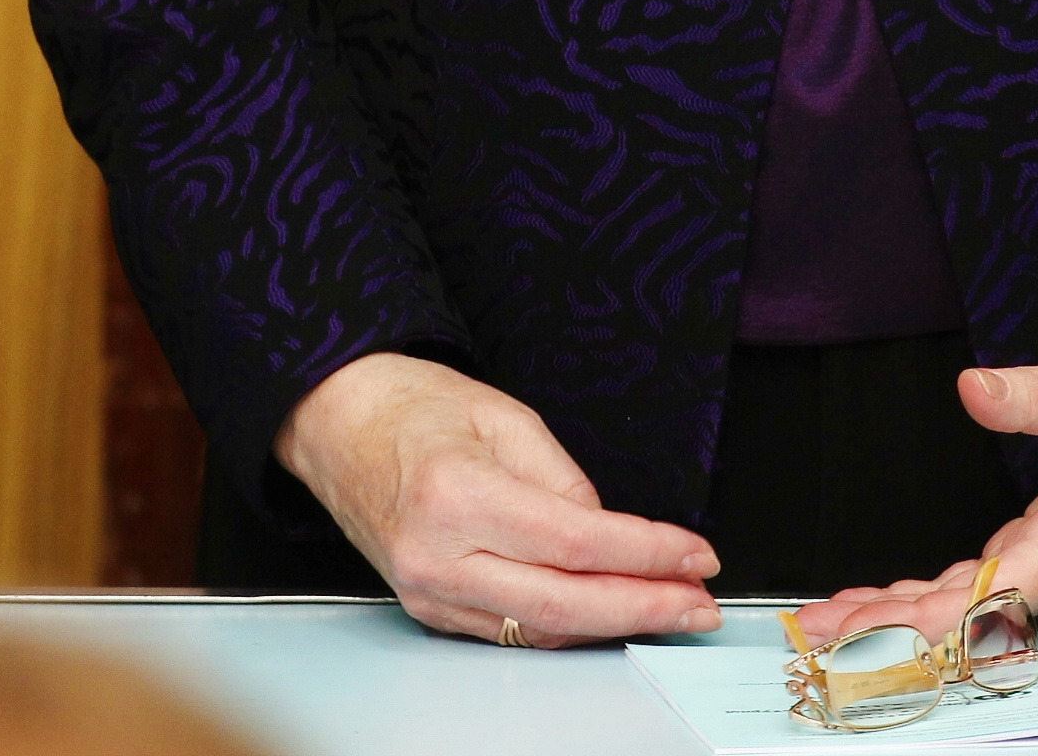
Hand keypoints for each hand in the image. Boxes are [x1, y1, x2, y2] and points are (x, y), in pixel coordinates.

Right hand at [274, 353, 721, 644]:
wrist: (338, 421)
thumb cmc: (413, 405)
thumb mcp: (504, 415)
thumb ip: (563, 479)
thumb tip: (611, 532)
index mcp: (457, 496)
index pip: (574, 541)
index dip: (645, 553)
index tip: (694, 553)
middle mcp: (437, 557)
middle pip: (560, 606)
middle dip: (641, 608)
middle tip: (698, 602)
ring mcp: (428, 592)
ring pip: (538, 630)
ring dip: (612, 624)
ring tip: (669, 606)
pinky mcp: (428, 608)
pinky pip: (510, 630)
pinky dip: (566, 625)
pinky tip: (607, 611)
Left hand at [789, 344, 1037, 643]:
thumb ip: (1032, 393)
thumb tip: (973, 388)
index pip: (984, 599)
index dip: (919, 621)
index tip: (863, 628)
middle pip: (966, 618)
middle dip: (888, 629)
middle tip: (816, 630)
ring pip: (972, 608)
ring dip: (903, 617)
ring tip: (837, 620)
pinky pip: (986, 588)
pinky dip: (935, 597)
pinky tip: (895, 598)